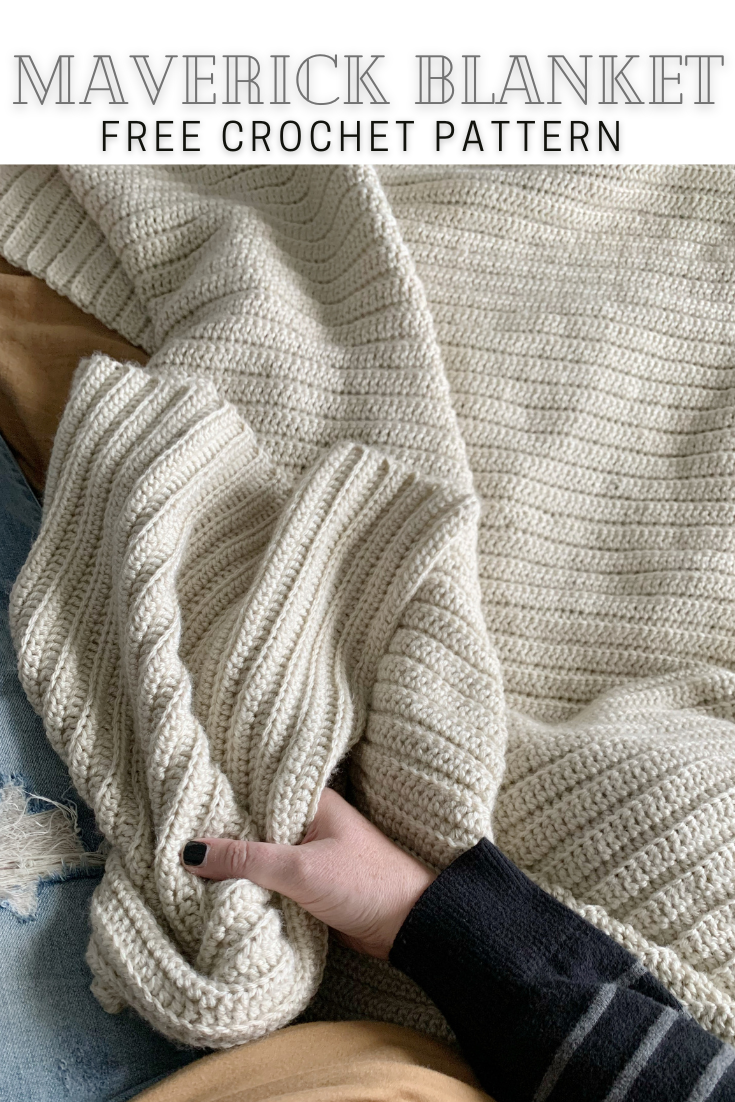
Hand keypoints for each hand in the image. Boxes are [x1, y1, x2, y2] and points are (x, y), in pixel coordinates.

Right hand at [181, 787, 436, 958]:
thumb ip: (248, 859)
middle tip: (166, 845)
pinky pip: (266, 881)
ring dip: (230, 868)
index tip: (175, 812)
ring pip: (256, 857)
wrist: (409, 926)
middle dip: (217, 840)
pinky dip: (246, 888)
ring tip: (179, 870)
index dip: (216, 804)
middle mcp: (304, 822)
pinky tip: (215, 893)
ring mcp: (305, 854)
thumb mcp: (301, 869)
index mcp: (309, 801)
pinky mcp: (306, 884)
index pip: (251, 795)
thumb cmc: (365, 884)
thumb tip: (190, 851)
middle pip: (249, 827)